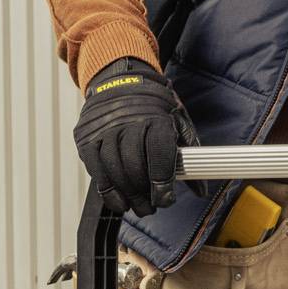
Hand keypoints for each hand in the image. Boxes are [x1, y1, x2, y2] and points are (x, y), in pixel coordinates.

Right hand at [73, 58, 196, 215]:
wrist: (120, 80)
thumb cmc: (153, 104)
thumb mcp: (177, 121)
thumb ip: (190, 155)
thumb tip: (201, 190)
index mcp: (155, 119)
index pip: (159, 157)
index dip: (162, 185)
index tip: (165, 200)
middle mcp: (128, 123)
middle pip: (135, 169)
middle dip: (144, 195)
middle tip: (151, 207)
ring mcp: (104, 131)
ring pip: (115, 172)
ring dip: (128, 197)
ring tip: (137, 206)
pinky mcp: (86, 139)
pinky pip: (96, 172)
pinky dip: (108, 192)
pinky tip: (119, 202)